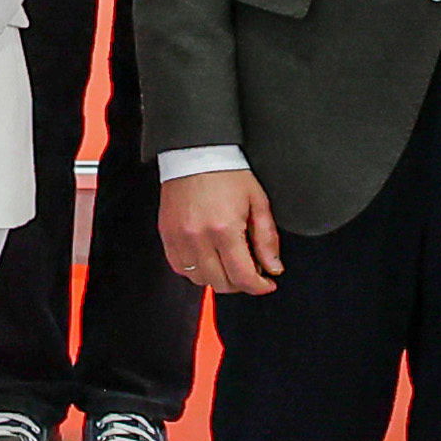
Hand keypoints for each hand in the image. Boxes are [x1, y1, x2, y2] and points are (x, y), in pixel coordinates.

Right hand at [161, 165, 282, 297]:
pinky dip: (196, 270)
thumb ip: (267, 240)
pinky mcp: (166, 235)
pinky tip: (208, 258)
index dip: (259, 287)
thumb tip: (273, 268)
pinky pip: (179, 268)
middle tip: (250, 269)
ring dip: (217, 277)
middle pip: (221, 283)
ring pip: (199, 279)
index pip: (242, 277)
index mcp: (224, 230)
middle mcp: (198, 238)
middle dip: (241, 283)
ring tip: (228, 262)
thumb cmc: (227, 174)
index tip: (266, 283)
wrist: (194, 154)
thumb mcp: (258, 203)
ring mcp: (179, 238)